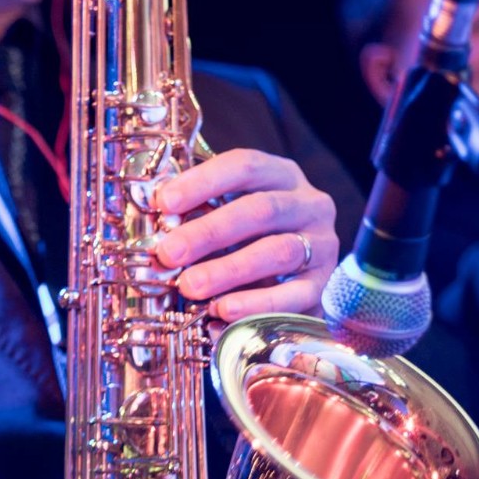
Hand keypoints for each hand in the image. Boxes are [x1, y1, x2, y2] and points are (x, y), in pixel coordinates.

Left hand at [154, 149, 338, 320]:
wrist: (294, 284)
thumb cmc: (247, 241)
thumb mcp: (225, 217)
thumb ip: (197, 213)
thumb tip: (154, 222)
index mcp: (280, 176)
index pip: (245, 166)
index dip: (203, 181)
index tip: (164, 202)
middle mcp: (309, 204)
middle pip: (261, 210)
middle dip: (209, 232)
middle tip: (169, 252)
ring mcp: (321, 245)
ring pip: (278, 251)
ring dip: (229, 270)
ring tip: (190, 286)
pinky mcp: (324, 285)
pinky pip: (294, 296)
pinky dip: (256, 304)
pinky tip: (223, 312)